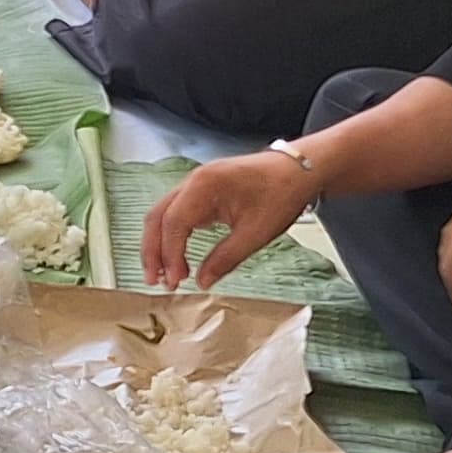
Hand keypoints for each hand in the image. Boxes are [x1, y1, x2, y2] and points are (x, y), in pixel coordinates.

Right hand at [143, 147, 321, 290]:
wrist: (298, 170)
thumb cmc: (280, 195)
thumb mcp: (256, 233)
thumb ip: (225, 258)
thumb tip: (201, 282)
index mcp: (204, 185)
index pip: (173, 222)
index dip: (170, 254)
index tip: (175, 281)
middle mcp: (193, 181)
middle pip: (158, 217)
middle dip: (154, 251)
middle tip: (156, 281)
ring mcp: (195, 183)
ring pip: (163, 214)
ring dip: (159, 244)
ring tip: (164, 274)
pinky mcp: (202, 190)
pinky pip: (175, 213)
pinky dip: (171, 235)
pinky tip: (177, 256)